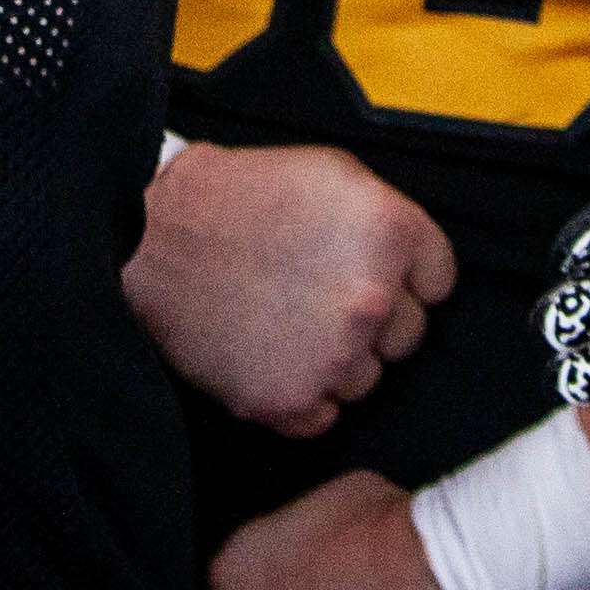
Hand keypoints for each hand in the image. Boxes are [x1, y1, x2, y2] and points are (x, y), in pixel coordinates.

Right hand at [126, 139, 454, 435]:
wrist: (150, 240)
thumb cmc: (237, 199)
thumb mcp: (331, 174)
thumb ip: (387, 220)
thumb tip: (417, 267)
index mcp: (390, 235)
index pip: (438, 281)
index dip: (403, 275)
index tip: (365, 270)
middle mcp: (371, 300)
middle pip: (408, 334)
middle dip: (371, 318)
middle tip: (313, 292)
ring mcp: (333, 357)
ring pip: (366, 378)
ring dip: (336, 359)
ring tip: (282, 318)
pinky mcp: (291, 401)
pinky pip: (324, 415)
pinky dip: (300, 395)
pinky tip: (267, 353)